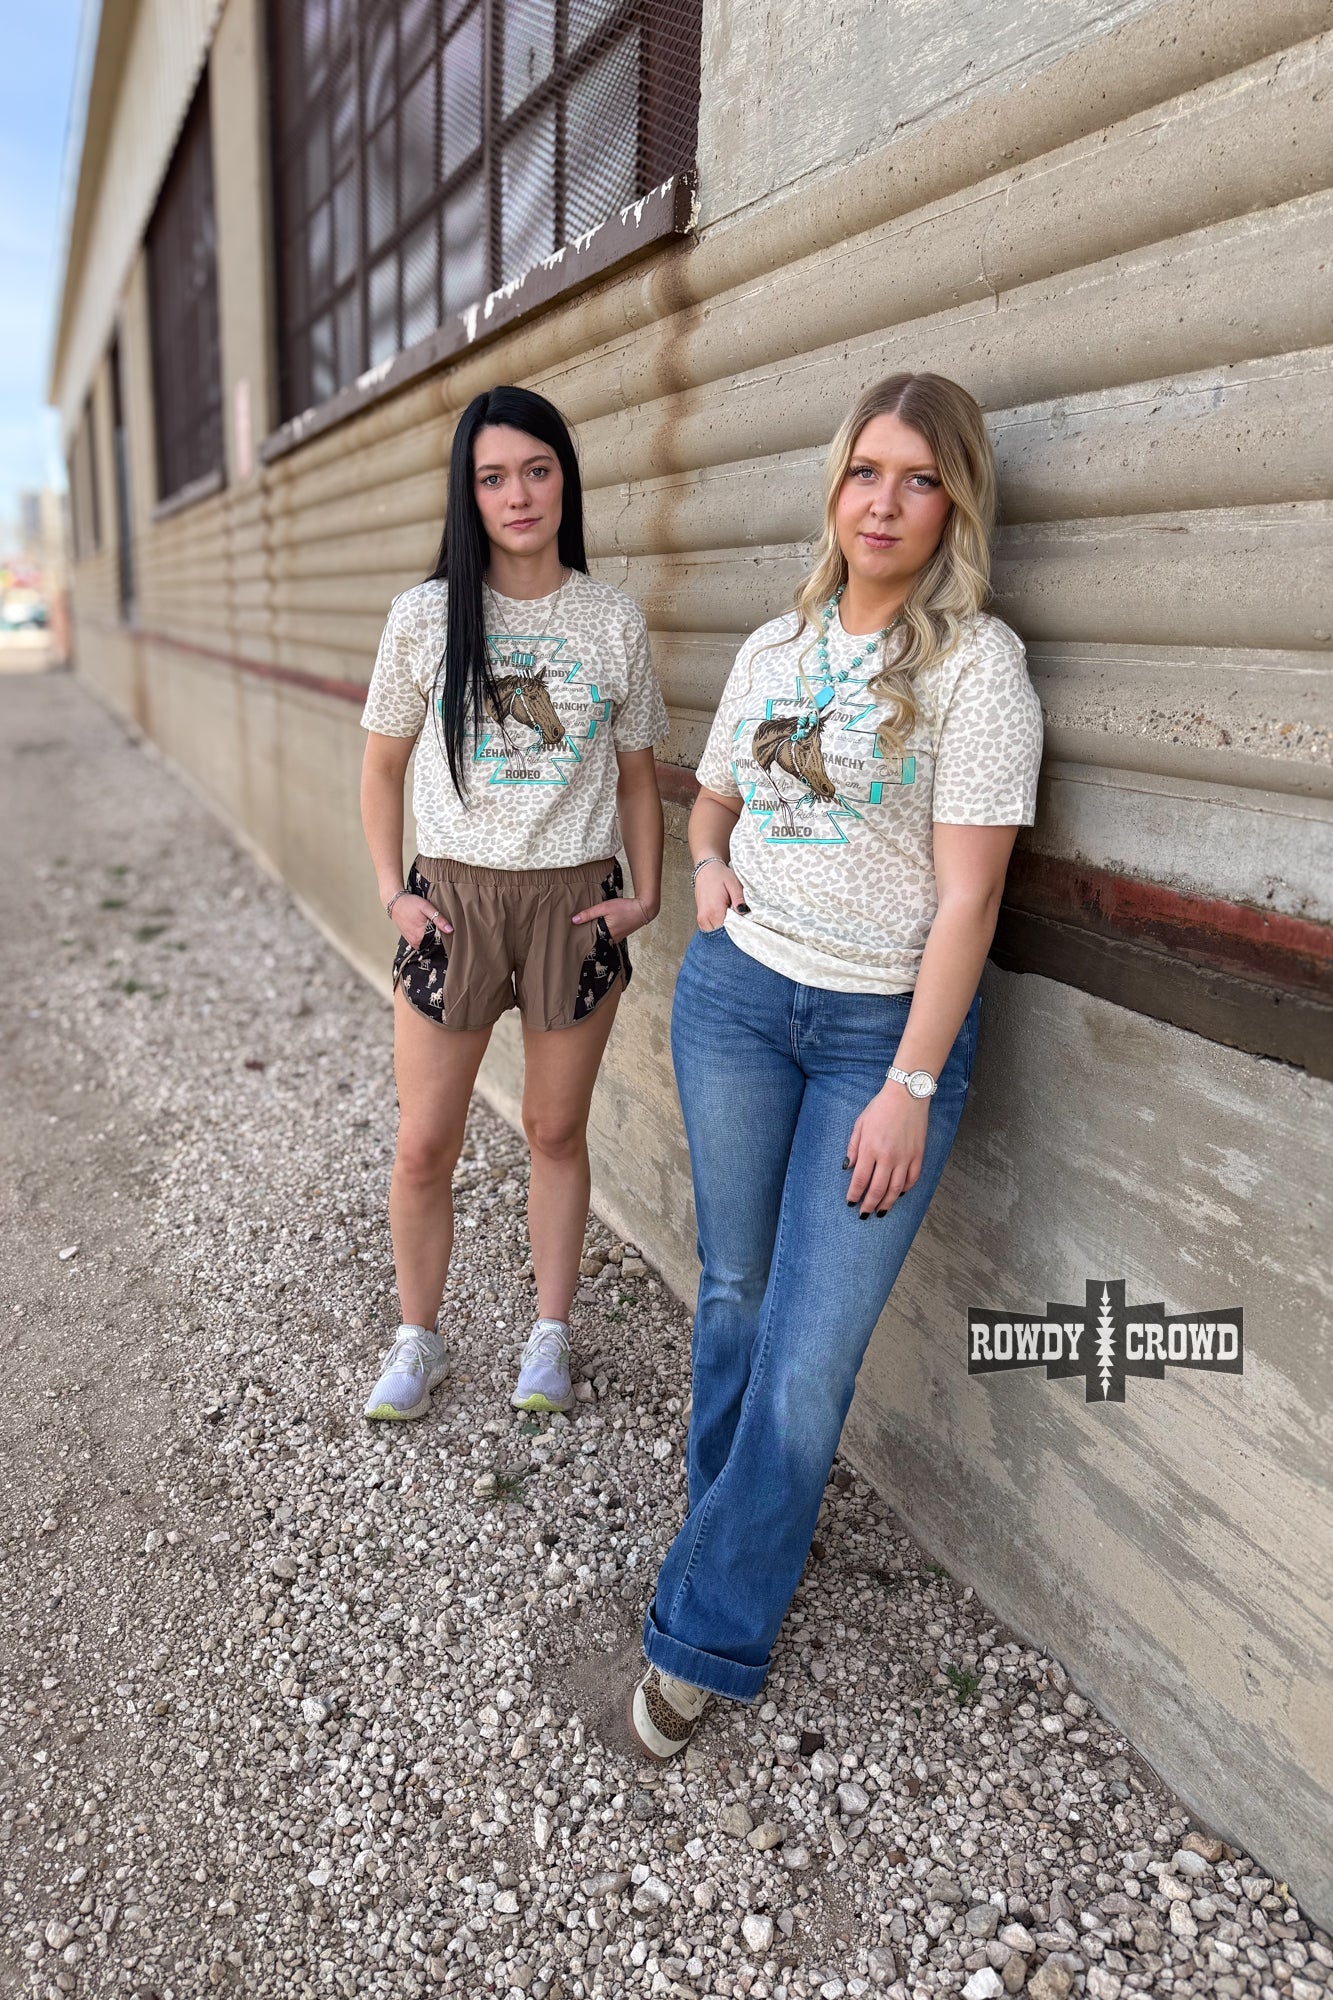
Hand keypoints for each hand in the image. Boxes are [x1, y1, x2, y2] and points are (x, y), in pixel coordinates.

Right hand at [392, 893, 450, 948]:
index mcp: (421, 936)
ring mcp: (413, 942)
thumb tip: (450, 930)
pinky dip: (426, 936)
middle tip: (440, 925)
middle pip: (434, 943)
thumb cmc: (410, 904)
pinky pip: (422, 942)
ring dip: (433, 936)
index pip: (439, 942)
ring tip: (433, 926)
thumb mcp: (426, 908)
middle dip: (439, 936)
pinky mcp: (410, 940)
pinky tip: (427, 928)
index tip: (446, 929)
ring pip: (429, 943)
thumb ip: (439, 919)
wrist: (395, 903)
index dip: (445, 936)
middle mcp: (416, 942)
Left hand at [572, 895, 654, 943]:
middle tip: (579, 930)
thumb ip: (589, 914)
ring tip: (590, 926)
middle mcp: (612, 939)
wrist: (644, 909)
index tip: (574, 934)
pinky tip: (603, 925)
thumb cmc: (625, 907)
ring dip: (598, 932)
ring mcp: (617, 938)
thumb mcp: (605, 907)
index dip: (582, 935)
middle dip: (589, 934)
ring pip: (603, 936)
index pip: (590, 939)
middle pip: (596, 938)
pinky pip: (609, 935)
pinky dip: (605, 931)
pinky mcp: (621, 934)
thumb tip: (574, 920)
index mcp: (606, 934)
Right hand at [694, 860, 747, 931]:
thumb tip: (744, 912)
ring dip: (725, 928)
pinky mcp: (700, 919)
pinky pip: (711, 929)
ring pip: (716, 933)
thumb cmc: (720, 875)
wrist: (705, 870)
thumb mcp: (733, 883)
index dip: (739, 927)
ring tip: (732, 916)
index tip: (745, 922)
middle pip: (722, 934)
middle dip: (732, 929)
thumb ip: (739, 898)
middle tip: (739, 919)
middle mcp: (705, 918)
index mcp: (714, 911)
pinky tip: (725, 917)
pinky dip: (719, 926)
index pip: (729, 929)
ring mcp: (701, 920)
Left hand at [844, 1084, 928, 1217]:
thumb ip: (853, 1147)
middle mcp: (887, 1156)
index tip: (851, 1203)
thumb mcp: (860, 1124)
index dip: (855, 1194)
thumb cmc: (880, 1108)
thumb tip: (848, 1168)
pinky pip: (912, 1178)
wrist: (907, 1095)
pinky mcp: (918, 1155)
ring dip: (887, 1203)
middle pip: (877, 1189)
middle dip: (870, 1205)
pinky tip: (898, 1194)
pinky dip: (905, 1189)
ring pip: (895, 1188)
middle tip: (865, 1214)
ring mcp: (905, 1157)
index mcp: (870, 1148)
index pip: (860, 1180)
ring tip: (881, 1212)